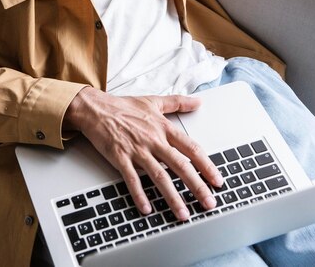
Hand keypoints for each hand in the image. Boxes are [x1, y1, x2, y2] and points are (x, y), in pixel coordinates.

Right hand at [63, 87, 222, 220]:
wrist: (96, 108)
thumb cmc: (124, 106)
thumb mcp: (154, 101)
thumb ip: (178, 102)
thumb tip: (198, 102)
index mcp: (163, 127)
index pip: (191, 148)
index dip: (206, 165)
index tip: (217, 180)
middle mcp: (153, 139)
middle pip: (180, 165)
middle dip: (196, 186)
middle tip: (209, 203)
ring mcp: (136, 149)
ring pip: (159, 175)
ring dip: (172, 196)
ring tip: (183, 213)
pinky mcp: (120, 157)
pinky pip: (131, 179)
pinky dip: (139, 194)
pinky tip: (147, 209)